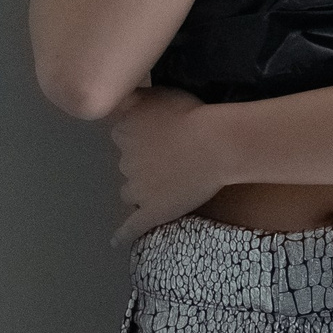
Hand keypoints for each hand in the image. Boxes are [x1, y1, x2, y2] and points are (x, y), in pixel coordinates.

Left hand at [109, 87, 225, 243]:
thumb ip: (133, 97)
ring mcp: (137, 189)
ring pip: (130, 192)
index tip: (158, 135)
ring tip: (167, 185)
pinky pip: (132, 225)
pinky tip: (116, 241)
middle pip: (127, 164)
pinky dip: (123, 234)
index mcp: (124, 131)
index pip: (122, 135)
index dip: (141, 136)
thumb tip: (119, 100)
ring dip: (142, 189)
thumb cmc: (192, 114)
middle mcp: (125, 160)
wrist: (216, 144)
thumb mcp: (157, 92)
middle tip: (170, 157)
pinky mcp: (151, 211)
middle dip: (143, 162)